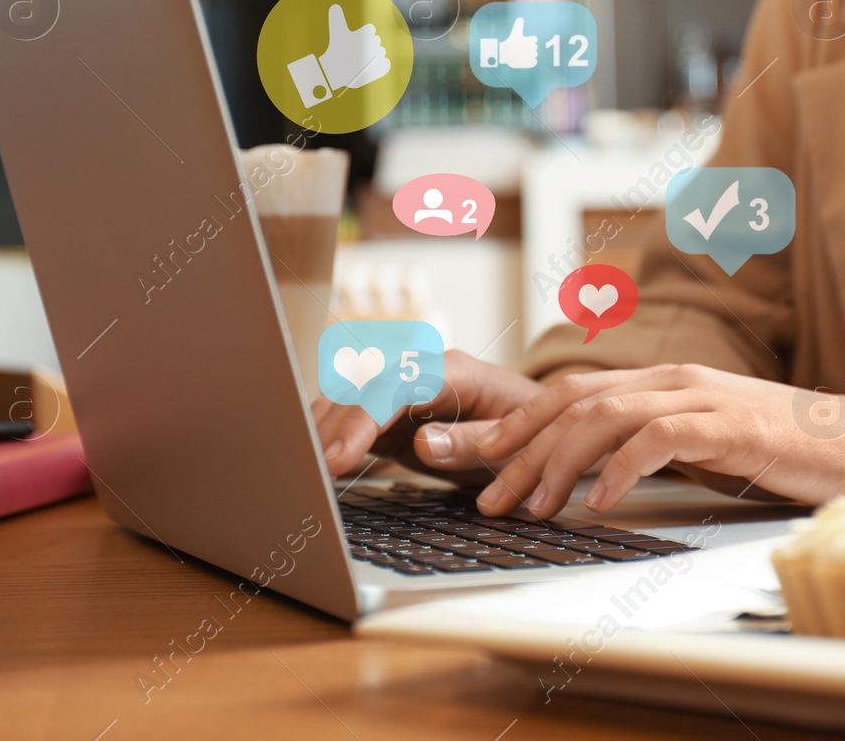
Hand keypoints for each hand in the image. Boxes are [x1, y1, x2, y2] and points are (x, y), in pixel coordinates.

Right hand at [313, 349, 542, 480]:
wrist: (541, 426)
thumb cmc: (535, 434)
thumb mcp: (518, 445)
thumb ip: (474, 442)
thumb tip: (424, 443)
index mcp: (452, 371)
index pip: (394, 388)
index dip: (363, 422)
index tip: (339, 458)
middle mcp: (421, 373)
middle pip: (363, 390)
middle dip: (332, 430)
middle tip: (309, 473)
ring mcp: (404, 391)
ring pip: (350, 400)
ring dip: (324, 432)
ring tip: (302, 471)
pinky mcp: (395, 414)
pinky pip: (354, 418)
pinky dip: (330, 436)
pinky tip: (312, 460)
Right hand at [317, 3, 389, 89]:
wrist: (336, 72)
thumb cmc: (336, 50)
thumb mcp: (336, 32)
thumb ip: (337, 18)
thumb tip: (335, 6)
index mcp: (366, 33)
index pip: (370, 30)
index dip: (362, 36)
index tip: (354, 42)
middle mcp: (374, 44)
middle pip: (376, 41)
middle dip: (367, 46)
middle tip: (356, 52)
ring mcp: (378, 56)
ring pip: (380, 52)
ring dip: (373, 55)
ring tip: (361, 60)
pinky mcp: (381, 68)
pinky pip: (386, 63)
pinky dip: (380, 65)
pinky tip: (371, 66)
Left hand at [473, 364, 844, 518]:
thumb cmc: (780, 447)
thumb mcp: (701, 443)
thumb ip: (650, 444)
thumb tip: (591, 474)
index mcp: (659, 381)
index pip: (570, 392)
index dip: (517, 422)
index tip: (475, 456)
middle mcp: (671, 379)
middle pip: (572, 402)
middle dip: (517, 445)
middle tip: (482, 490)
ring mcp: (700, 398)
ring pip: (604, 416)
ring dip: (558, 463)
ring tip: (531, 506)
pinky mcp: (729, 425)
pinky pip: (660, 438)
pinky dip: (622, 467)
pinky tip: (600, 502)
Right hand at [495, 16, 537, 69]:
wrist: (505, 54)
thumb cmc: (510, 42)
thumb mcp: (515, 33)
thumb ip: (518, 26)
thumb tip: (520, 18)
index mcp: (530, 40)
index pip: (534, 40)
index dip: (529, 40)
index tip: (522, 42)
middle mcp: (532, 48)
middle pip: (534, 47)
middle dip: (529, 48)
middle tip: (520, 48)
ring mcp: (531, 56)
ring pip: (534, 54)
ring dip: (529, 54)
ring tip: (521, 54)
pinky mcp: (530, 62)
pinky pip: (534, 62)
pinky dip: (532, 62)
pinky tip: (526, 60)